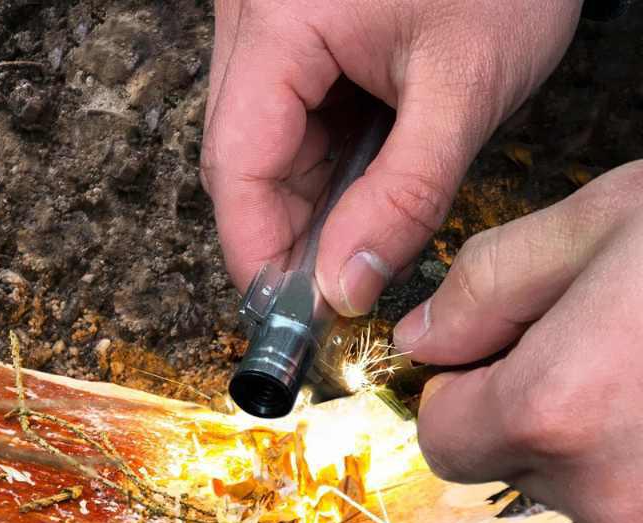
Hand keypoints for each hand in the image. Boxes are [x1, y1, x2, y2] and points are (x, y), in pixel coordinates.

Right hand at [201, 0, 580, 313]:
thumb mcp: (464, 89)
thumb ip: (404, 196)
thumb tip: (345, 285)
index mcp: (280, 19)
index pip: (236, 162)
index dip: (256, 250)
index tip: (288, 314)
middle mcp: (256, 24)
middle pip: (240, 162)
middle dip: (283, 238)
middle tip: (328, 296)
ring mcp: (271, 32)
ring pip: (265, 152)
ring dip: (307, 212)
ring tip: (353, 253)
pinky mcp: (297, 43)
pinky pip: (292, 129)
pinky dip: (325, 178)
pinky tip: (359, 204)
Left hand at [393, 162, 642, 522]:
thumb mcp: (599, 224)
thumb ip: (484, 289)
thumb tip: (423, 341)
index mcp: (558, 413)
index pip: (440, 438)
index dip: (455, 389)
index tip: (491, 349)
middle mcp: (610, 493)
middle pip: (506, 463)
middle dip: (523, 406)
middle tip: (594, 338)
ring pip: (573, 483)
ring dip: (588, 430)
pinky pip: (634, 494)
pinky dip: (639, 452)